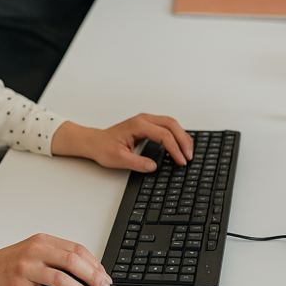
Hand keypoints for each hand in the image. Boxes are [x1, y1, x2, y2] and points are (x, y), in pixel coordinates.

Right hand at [0, 234, 112, 285]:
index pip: (76, 249)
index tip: (105, 277)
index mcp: (42, 241)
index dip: (95, 264)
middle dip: (94, 278)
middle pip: (73, 262)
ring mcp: (25, 268)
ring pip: (63, 280)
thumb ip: (55, 258)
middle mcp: (35, 251)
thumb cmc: (5, 264)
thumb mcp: (32, 252)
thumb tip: (85, 273)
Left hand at [51, 115, 192, 170]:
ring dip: (182, 136)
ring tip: (188, 152)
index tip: (181, 161)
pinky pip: (167, 126)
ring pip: (171, 123)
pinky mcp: (147, 125)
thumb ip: (137, 163)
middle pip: (172, 125)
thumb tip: (154, 166)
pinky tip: (181, 145)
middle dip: (183, 140)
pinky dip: (177, 135)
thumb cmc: (104, 148)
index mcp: (138, 125)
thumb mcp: (119, 159)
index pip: (163, 134)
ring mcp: (146, 120)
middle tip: (189, 156)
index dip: (175, 148)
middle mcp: (143, 119)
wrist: (95, 142)